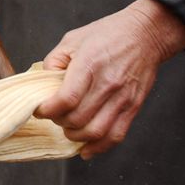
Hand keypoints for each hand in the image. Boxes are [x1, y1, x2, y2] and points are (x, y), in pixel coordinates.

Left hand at [34, 0, 184, 157]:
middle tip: (54, 116)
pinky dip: (99, 147)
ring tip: (68, 129)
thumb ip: (54, 62)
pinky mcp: (133, 107)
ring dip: (76, 136)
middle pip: (78, 119)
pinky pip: (116, 135)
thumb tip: (42, 85)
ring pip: (96, 132)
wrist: (145, 34)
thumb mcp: (72, 39)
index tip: (40, 109)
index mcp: (89, 65)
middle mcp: (107, 84)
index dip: (48, 110)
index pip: (66, 99)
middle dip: (59, 122)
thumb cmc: (107, 34)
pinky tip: (86, 149)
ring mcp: (122, 98)